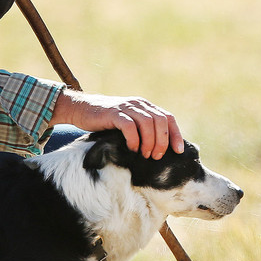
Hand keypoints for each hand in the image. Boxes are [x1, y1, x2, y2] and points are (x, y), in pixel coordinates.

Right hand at [52, 89, 183, 158]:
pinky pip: (129, 126)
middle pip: (160, 121)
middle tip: (156, 156)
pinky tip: (131, 148)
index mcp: (145, 106)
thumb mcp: (128, 123)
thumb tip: (160, 150)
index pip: (168, 118)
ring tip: (145, 155)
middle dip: (162, 141)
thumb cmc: (106, 122)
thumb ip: (142, 129)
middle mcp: (138, 104)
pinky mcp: (113, 113)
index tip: (179, 151)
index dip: (175, 134)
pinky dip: (134, 139)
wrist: (82, 109)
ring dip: (149, 142)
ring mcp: (126, 107)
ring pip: (147, 123)